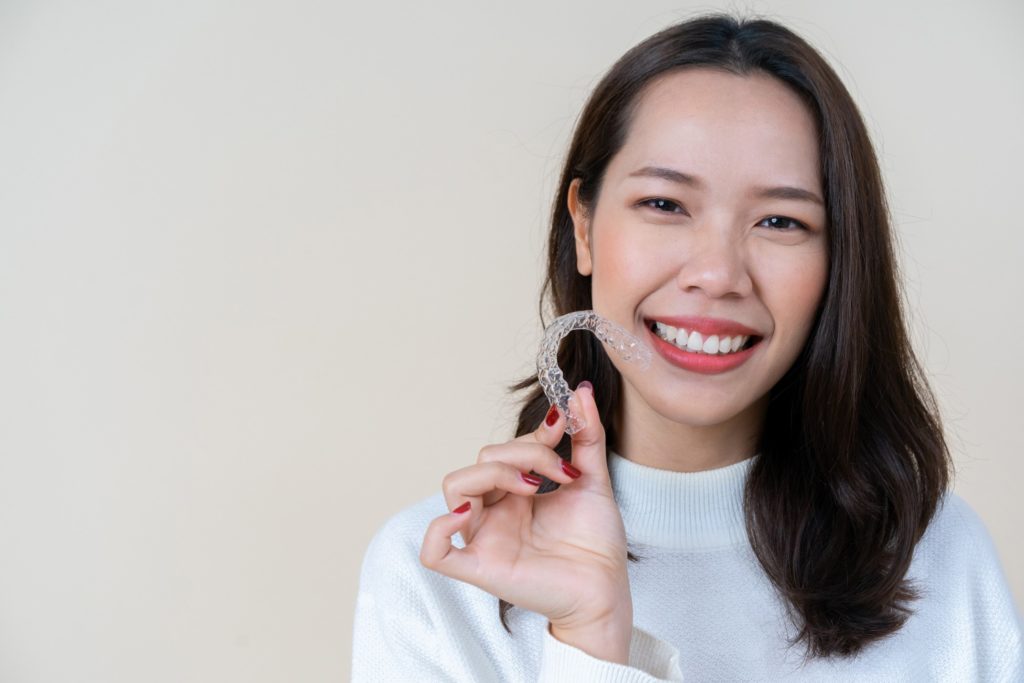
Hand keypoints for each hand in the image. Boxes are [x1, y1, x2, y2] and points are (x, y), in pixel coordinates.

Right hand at [420, 383, 632, 662]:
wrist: (608, 591)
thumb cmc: (596, 542)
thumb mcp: (594, 479)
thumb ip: (586, 436)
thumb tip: (581, 391)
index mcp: (515, 492)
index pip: (504, 448)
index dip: (532, 435)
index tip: (564, 429)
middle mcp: (495, 511)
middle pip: (481, 461)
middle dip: (523, 454)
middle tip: (560, 474)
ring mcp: (485, 537)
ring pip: (455, 488)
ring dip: (493, 474)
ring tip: (533, 489)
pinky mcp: (481, 568)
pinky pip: (435, 551)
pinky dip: (440, 529)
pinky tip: (470, 514)